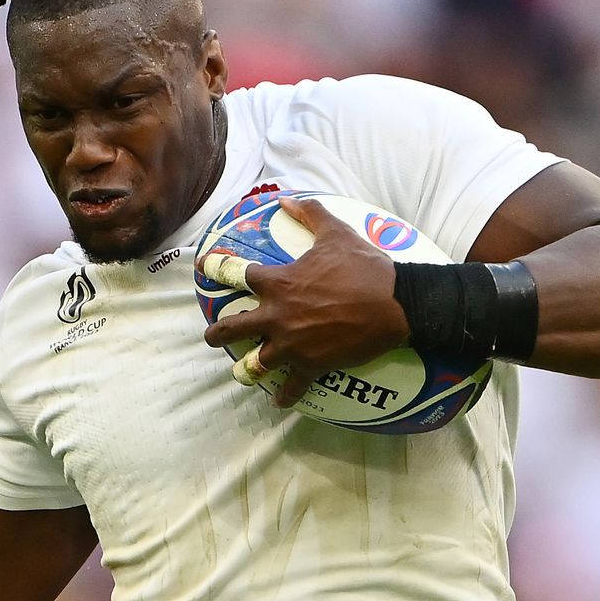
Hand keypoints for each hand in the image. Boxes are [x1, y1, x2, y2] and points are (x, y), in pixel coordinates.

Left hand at [200, 200, 409, 406]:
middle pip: (231, 328)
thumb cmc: (365, 267)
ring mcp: (292, 344)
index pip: (236, 275)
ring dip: (246, 369)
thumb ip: (309, 215)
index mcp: (279, 283)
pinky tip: (278, 401)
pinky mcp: (311, 366)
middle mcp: (277, 316)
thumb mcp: (336, 233)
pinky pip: (291, 387)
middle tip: (212, 335)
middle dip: (217, 333)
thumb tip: (287, 199)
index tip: (203, 267)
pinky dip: (284, 396)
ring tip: (242, 373)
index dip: (216, 268)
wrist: (396, 304)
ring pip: (254, 364)